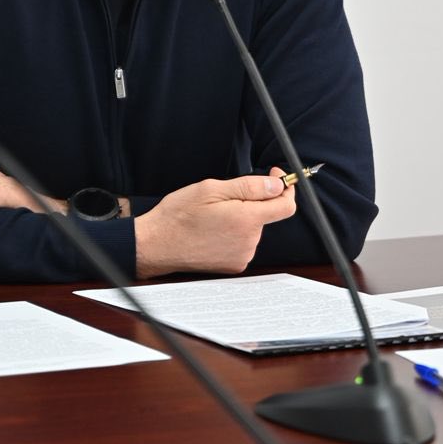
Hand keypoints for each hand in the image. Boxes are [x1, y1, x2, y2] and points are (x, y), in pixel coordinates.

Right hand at [134, 169, 296, 279]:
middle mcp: (248, 242)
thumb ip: (250, 187)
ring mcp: (242, 256)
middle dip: (252, 202)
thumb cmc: (179, 216)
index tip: (275, 178)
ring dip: (242, 218)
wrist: (157, 244)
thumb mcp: (212, 189)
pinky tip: (213, 230)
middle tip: (224, 197)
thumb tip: (277, 186)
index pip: (286, 206)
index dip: (285, 188)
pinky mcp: (234, 265)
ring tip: (213, 216)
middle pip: (267, 215)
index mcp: (246, 220)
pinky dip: (234, 233)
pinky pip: (244, 242)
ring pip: (254, 228)